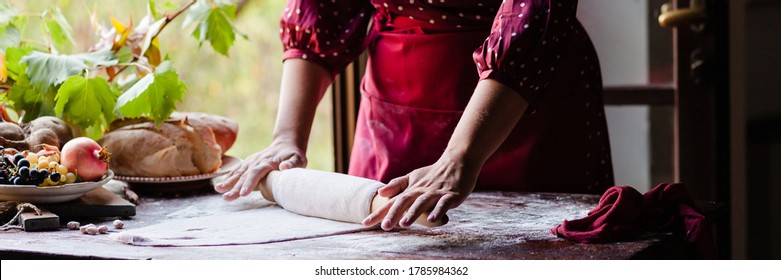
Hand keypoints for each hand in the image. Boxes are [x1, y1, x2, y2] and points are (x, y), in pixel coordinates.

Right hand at [214, 141, 305, 200]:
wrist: (285, 144)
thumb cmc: (293, 155)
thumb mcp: (298, 159)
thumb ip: (292, 164)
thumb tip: (284, 167)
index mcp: (268, 162)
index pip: (257, 172)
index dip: (250, 183)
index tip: (243, 193)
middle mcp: (257, 161)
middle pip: (244, 175)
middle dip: (235, 187)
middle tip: (227, 198)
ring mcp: (251, 162)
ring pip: (238, 173)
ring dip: (228, 182)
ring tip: (218, 191)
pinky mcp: (248, 164)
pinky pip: (237, 171)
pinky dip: (229, 178)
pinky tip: (221, 187)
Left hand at [361, 156, 479, 230]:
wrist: (458, 161)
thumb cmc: (434, 173)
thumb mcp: (413, 177)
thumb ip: (397, 185)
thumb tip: (380, 192)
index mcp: (411, 188)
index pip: (392, 201)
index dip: (379, 212)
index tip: (365, 223)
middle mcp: (421, 190)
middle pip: (404, 202)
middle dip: (394, 214)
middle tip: (384, 227)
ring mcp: (436, 192)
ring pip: (422, 202)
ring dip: (413, 213)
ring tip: (404, 224)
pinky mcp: (451, 194)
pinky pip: (443, 203)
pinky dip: (438, 211)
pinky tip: (432, 219)